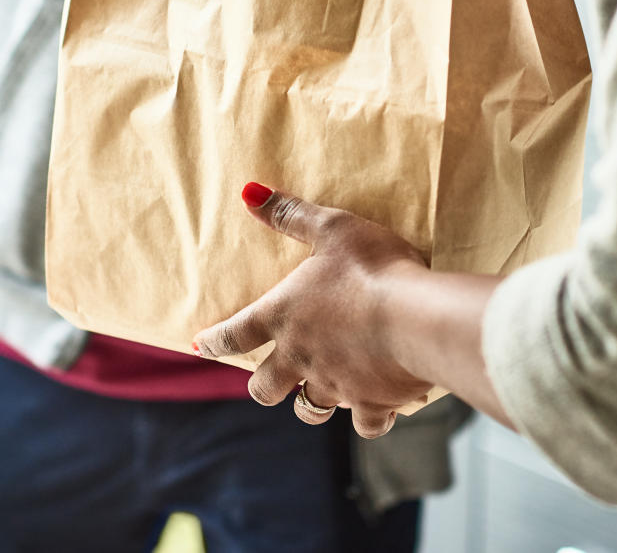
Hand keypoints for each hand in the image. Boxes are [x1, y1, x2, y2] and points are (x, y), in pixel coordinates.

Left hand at [193, 183, 433, 438]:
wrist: (416, 318)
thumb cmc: (371, 268)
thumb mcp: (333, 229)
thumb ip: (291, 214)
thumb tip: (249, 192)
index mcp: (284, 316)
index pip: (235, 334)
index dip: (215, 340)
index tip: (201, 346)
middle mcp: (300, 357)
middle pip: (264, 388)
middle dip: (262, 386)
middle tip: (267, 381)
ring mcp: (334, 384)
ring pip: (309, 408)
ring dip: (310, 403)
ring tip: (320, 394)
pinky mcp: (371, 403)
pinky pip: (365, 423)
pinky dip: (369, 417)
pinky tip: (380, 407)